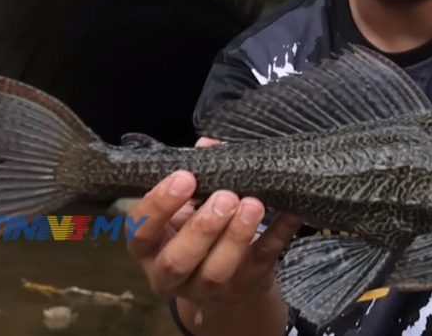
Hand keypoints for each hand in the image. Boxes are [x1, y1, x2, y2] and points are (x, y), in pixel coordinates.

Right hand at [126, 138, 302, 319]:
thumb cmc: (199, 231)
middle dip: (202, 228)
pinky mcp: (246, 285)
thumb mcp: (188, 205)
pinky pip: (262, 260)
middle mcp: (171, 274)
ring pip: (216, 270)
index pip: (140, 232)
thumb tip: (208, 144)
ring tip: (252, 205)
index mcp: (150, 248)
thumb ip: (194, 174)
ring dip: (236, 236)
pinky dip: (278, 235)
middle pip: (177, 261)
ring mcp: (208, 287)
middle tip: (225, 197)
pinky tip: (291, 212)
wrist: (230, 282)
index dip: (158, 206)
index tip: (184, 178)